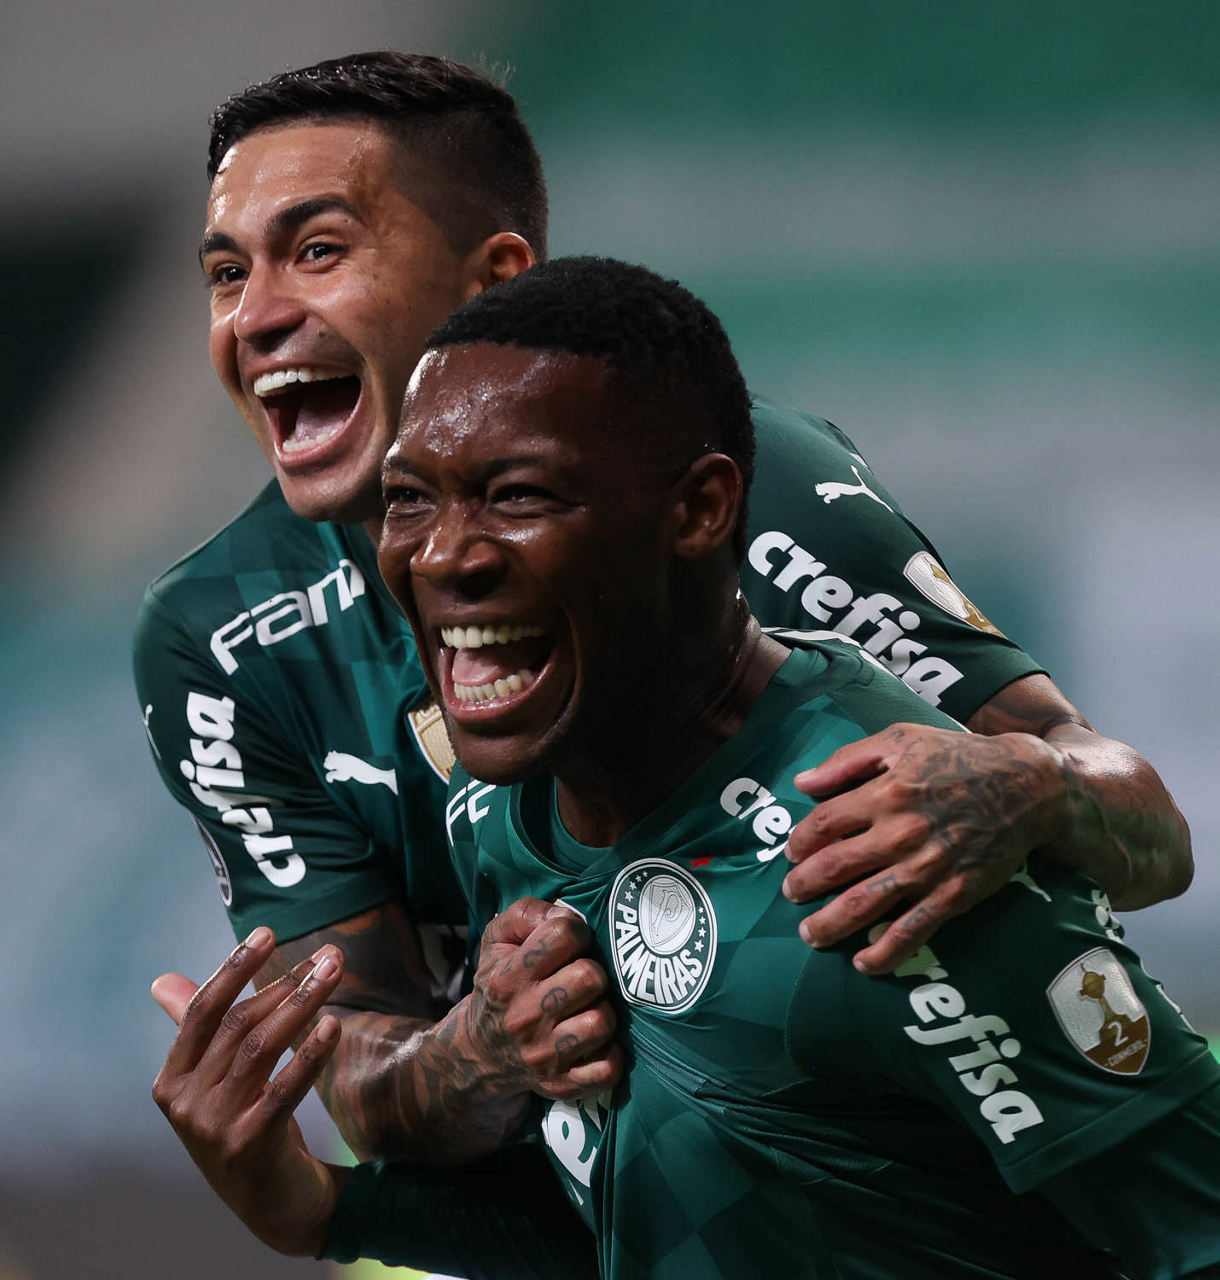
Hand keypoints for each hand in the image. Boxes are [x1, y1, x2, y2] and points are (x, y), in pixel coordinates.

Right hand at [151, 927, 347, 1255]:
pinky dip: (310, 1053)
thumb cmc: (246, 1126)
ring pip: (262, 1049)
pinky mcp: (248, 1147)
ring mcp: (214, 1128)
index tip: (267, 932)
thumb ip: (196, 1029)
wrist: (274, 1204)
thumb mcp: (217, 1079)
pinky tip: (334, 1024)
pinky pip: (284, 1088)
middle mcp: (186, 1104)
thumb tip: (163, 981)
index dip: (234, 967)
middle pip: (239, 1025)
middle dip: (285, 982)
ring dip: (302, 1005)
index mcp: (172, 1080)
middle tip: (327, 955)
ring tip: (333, 975)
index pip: (203, 1011)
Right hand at [463, 897, 622, 1101]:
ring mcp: (544, 1055)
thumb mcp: (496, 942)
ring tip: (588, 1008)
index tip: (572, 942)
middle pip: (590, 977)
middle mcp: (525, 1017)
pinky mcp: (561, 1084)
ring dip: (603, 1011)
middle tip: (582, 977)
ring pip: (602, 1021)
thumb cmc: (498, 986)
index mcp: (508, 978)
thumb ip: (526, 914)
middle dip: (593, 970)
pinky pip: (608, 1069)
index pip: (563, 935)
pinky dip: (609, 1054)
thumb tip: (563, 913)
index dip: (576, 931)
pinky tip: (595, 1042)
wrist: (477, 1054)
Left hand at [782, 723, 1062, 973]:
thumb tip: (801, 782)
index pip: (823, 824)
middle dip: (803, 886)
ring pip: (864, 904)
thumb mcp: (900, 740)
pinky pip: (911, 931)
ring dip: (829, 924)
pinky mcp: (953, 895)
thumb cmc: (957, 758)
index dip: (800, 841)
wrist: (1026, 787)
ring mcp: (926, 868)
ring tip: (810, 935)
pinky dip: (883, 953)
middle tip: (791, 894)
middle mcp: (900, 834)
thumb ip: (847, 760)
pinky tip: (863, 963)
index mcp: (884, 794)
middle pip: (835, 867)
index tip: (792, 852)